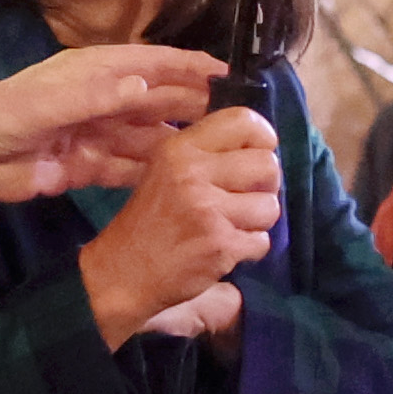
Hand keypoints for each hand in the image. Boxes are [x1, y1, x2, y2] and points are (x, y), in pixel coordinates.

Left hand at [0, 41, 221, 207]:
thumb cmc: (0, 116)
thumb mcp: (46, 102)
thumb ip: (96, 96)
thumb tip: (144, 86)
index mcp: (92, 72)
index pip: (150, 63)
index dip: (187, 66)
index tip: (225, 73)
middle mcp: (100, 100)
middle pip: (156, 101)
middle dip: (192, 106)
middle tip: (234, 121)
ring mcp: (95, 134)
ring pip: (146, 136)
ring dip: (177, 142)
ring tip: (216, 153)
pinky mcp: (87, 168)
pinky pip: (128, 168)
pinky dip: (151, 172)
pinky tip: (180, 180)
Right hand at [76, 107, 282, 344]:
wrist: (122, 272)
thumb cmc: (149, 221)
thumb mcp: (166, 169)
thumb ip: (207, 153)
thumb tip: (262, 146)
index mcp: (180, 149)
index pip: (244, 121)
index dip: (263, 138)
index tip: (257, 155)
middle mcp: (192, 173)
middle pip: (268, 165)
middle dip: (265, 185)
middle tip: (245, 198)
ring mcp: (207, 210)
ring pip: (270, 206)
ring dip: (257, 222)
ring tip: (231, 226)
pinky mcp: (219, 245)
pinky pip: (261, 241)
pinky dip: (248, 249)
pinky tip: (224, 249)